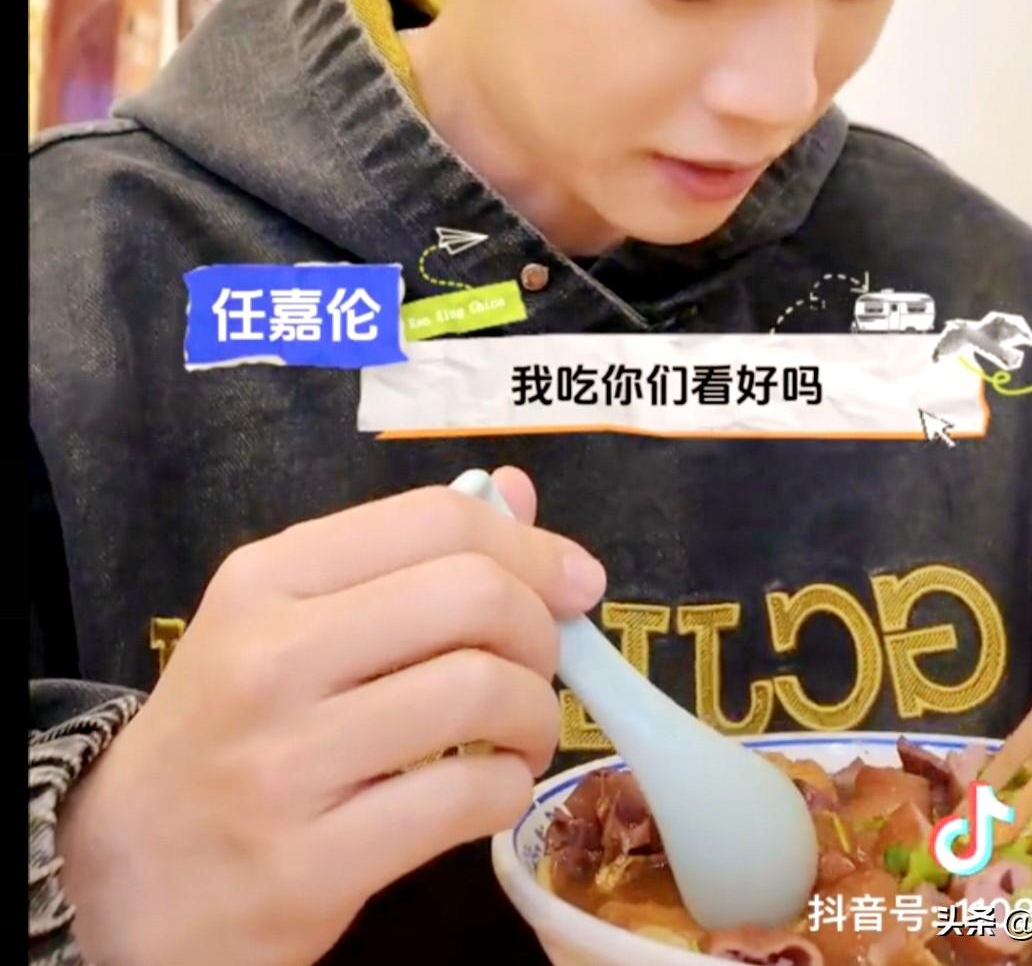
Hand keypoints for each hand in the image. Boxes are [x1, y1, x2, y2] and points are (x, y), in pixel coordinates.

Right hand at [57, 470, 603, 965]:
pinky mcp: (309, 867)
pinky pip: (462, 800)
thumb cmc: (224, 730)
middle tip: (542, 666)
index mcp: (267, 579)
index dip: (530, 546)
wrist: (118, 873)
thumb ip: (400, 556)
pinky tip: (491, 790)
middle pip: (471, 598)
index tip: (573, 581)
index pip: (434, 522)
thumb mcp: (284, 620)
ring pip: (478, 694)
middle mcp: (271, 659)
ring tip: (523, 735)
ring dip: (535, 715)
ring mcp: (286, 766)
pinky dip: (507, 791)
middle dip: (541, 630)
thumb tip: (518, 497)